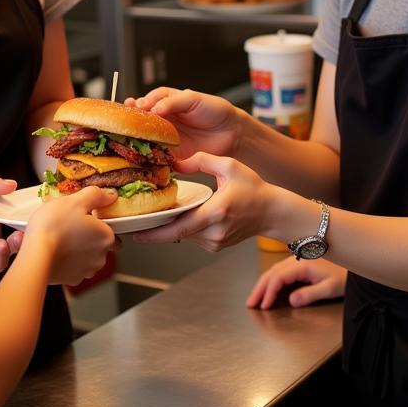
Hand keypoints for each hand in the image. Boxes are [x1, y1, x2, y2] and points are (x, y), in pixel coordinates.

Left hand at [0, 166, 21, 278]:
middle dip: (21, 230)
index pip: (5, 213)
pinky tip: (0, 245)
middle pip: (9, 232)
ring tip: (14, 237)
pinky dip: (3, 258)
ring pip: (6, 251)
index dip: (17, 212)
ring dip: (15, 245)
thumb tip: (11, 185)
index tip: (28, 209)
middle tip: (28, 226)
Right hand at [23, 186, 118, 285]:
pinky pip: (74, 268)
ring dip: (79, 250)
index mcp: (106, 236)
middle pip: (100, 244)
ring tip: (62, 238)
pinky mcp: (72, 279)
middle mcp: (101, 256)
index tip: (85, 218)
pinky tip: (57, 251)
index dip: (98, 222)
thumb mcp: (75, 200)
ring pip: (88, 257)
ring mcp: (87, 270)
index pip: (111, 229)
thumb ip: (96, 195)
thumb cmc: (53, 227)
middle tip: (72, 226)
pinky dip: (68, 261)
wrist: (35, 255)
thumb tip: (110, 195)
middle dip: (89, 237)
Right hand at [125, 87, 242, 159]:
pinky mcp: (174, 154)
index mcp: (168, 103)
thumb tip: (153, 108)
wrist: (232, 132)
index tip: (133, 106)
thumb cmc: (214, 110)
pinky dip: (150, 157)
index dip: (138, 104)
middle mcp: (165, 121)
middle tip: (126, 121)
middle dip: (132, 121)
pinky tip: (143, 155)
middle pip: (142, 121)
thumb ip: (172, 101)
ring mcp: (168, 138)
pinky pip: (158, 156)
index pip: (147, 102)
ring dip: (137, 140)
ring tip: (129, 138)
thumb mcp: (193, 98)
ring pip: (147, 139)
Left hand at [132, 152, 275, 250]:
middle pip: (176, 234)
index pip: (178, 229)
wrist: (273, 212)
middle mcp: (214, 232)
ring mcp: (215, 242)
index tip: (136, 232)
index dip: (155, 233)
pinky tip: (180, 217)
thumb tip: (176, 163)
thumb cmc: (254, 188)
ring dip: (171, 227)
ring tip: (156, 215)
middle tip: (135, 223)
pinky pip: (194, 237)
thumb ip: (201, 161)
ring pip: (184, 236)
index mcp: (215, 212)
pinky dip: (185, 228)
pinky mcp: (216, 245)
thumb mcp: (229, 165)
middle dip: (155, 229)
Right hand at [246, 256, 346, 309]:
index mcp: (302, 264)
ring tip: (255, 298)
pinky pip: (281, 270)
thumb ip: (310, 294)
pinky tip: (270, 289)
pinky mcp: (300, 262)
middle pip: (272, 272)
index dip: (269, 292)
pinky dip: (272, 280)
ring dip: (264, 283)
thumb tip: (291, 301)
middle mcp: (297, 259)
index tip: (263, 306)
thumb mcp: (330, 288)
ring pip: (275, 270)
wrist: (354, 259)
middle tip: (249, 303)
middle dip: (259, 288)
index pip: (278, 277)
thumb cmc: (345, 275)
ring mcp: (298, 259)